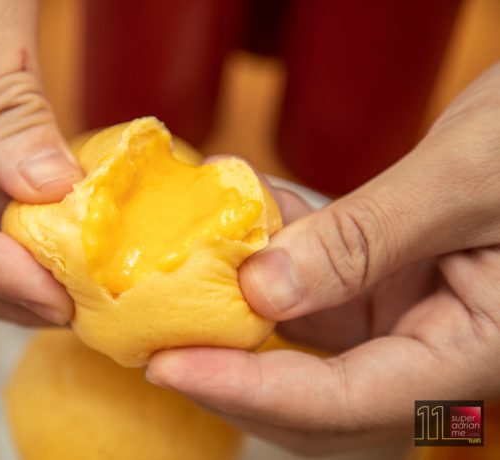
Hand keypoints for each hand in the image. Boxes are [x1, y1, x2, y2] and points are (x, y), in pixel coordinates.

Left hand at [146, 63, 499, 452]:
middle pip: (315, 398)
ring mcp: (407, 322)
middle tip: (154, 338)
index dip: (249, 390)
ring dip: (238, 313)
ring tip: (181, 276)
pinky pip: (314, 292)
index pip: (346, 403)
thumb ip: (366, 238)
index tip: (168, 364)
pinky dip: (270, 264)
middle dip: (230, 374)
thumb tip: (261, 289)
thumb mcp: (464, 179)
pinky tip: (239, 225)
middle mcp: (434, 355)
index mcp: (475, 355)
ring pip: (306, 344)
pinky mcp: (387, 287)